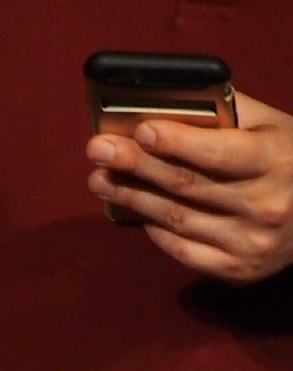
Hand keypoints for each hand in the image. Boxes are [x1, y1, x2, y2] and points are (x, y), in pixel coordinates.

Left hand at [87, 91, 292, 283]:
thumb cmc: (289, 159)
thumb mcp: (273, 126)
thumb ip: (227, 111)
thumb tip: (164, 101)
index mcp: (278, 161)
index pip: (220, 154)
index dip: (177, 142)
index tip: (141, 130)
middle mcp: (266, 205)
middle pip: (187, 185)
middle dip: (136, 165)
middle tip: (97, 150)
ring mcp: (251, 242)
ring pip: (176, 218)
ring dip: (131, 197)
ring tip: (99, 178)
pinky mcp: (238, 269)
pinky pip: (182, 249)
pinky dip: (153, 229)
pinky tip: (131, 208)